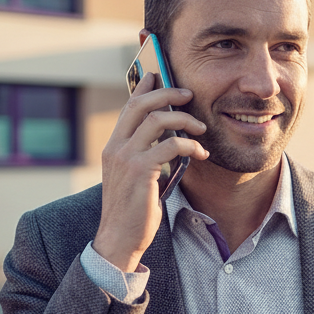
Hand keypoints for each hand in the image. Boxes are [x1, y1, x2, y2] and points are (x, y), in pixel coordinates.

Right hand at [93, 72, 207, 271]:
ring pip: (156, 120)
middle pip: (140, 104)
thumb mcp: (135, 177)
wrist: (120, 239)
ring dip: (183, 119)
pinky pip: (170, 146)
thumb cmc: (133, 210)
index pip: (128, 107)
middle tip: (189, 94)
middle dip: (167, 93)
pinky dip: (190, 145)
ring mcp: (125, 158)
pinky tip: (201, 153)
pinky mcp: (140, 171)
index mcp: (113, 147)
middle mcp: (115, 148)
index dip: (145, 88)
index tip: (159, 75)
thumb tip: (169, 139)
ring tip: (200, 128)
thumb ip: (145, 155)